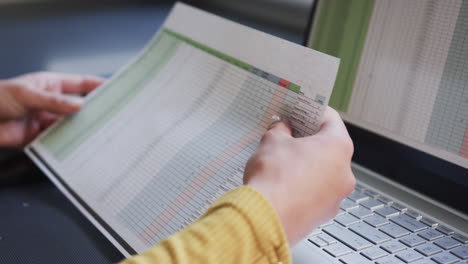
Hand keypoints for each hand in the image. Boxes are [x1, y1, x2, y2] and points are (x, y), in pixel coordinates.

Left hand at [0, 72, 102, 147]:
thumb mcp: (26, 95)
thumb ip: (54, 102)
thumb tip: (80, 106)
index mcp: (50, 85)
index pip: (80, 84)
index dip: (98, 85)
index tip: (115, 89)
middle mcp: (51, 103)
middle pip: (78, 106)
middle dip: (94, 110)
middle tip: (112, 115)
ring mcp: (46, 120)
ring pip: (70, 125)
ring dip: (82, 129)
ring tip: (100, 133)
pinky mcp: (39, 138)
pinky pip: (58, 141)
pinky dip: (68, 144)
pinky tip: (79, 146)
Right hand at [244, 107, 354, 245]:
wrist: (265, 219)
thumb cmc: (273, 180)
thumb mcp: (272, 141)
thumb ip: (280, 130)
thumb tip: (282, 129)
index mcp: (338, 148)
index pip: (330, 119)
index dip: (311, 111)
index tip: (300, 110)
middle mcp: (344, 173)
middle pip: (328, 147)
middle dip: (306, 139)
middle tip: (287, 134)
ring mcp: (336, 197)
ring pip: (323, 172)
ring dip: (305, 164)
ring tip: (281, 161)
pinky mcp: (323, 214)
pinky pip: (316, 192)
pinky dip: (303, 186)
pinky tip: (282, 184)